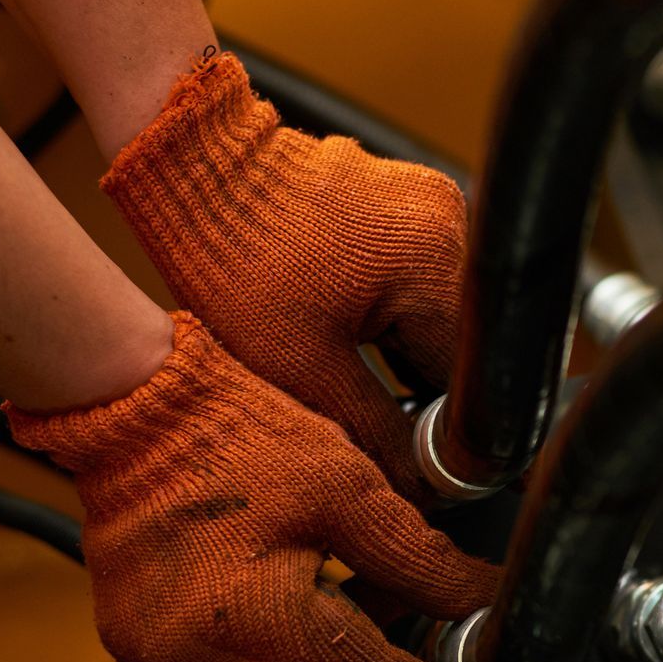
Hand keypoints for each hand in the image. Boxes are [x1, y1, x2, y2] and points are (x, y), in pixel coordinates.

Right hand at [7, 313, 500, 661]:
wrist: (130, 404)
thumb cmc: (231, 432)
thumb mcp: (349, 489)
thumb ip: (420, 561)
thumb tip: (479, 602)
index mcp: (259, 621)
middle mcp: (202, 656)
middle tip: (439, 640)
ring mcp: (163, 654)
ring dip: (330, 649)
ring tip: (362, 587)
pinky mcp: (141, 641)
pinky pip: (233, 661)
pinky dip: (277, 636)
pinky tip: (296, 587)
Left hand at [102, 53, 463, 502]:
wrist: (191, 172)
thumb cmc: (233, 262)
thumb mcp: (303, 372)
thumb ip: (376, 436)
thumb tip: (423, 489)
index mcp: (437, 266)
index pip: (471, 376)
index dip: (442, 429)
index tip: (411, 459)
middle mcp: (451, 224)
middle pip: (459, 340)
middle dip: (417, 384)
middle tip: (359, 407)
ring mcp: (431, 203)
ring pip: (437, 309)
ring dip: (401, 346)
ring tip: (340, 353)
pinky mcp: (406, 195)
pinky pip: (417, 272)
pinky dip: (389, 306)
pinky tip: (339, 314)